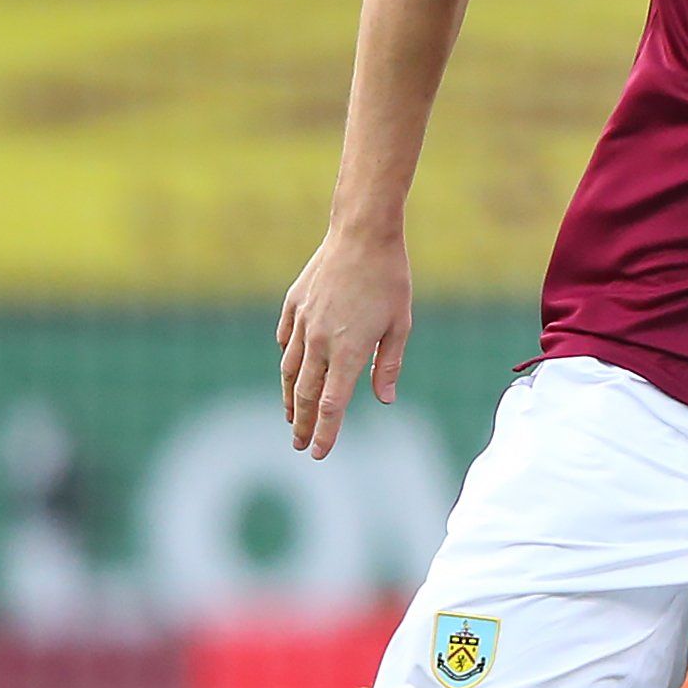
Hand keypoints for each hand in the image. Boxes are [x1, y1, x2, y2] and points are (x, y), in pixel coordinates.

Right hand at [279, 230, 412, 458]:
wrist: (361, 234)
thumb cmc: (390, 280)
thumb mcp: (400, 325)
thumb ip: (388, 365)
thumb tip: (384, 400)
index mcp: (348, 350)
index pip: (333, 404)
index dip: (326, 432)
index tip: (319, 454)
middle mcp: (319, 340)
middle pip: (306, 394)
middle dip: (302, 424)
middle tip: (299, 445)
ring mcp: (302, 321)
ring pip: (289, 369)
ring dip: (290, 397)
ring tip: (291, 417)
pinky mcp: (293, 304)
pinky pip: (286, 339)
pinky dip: (287, 358)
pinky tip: (290, 371)